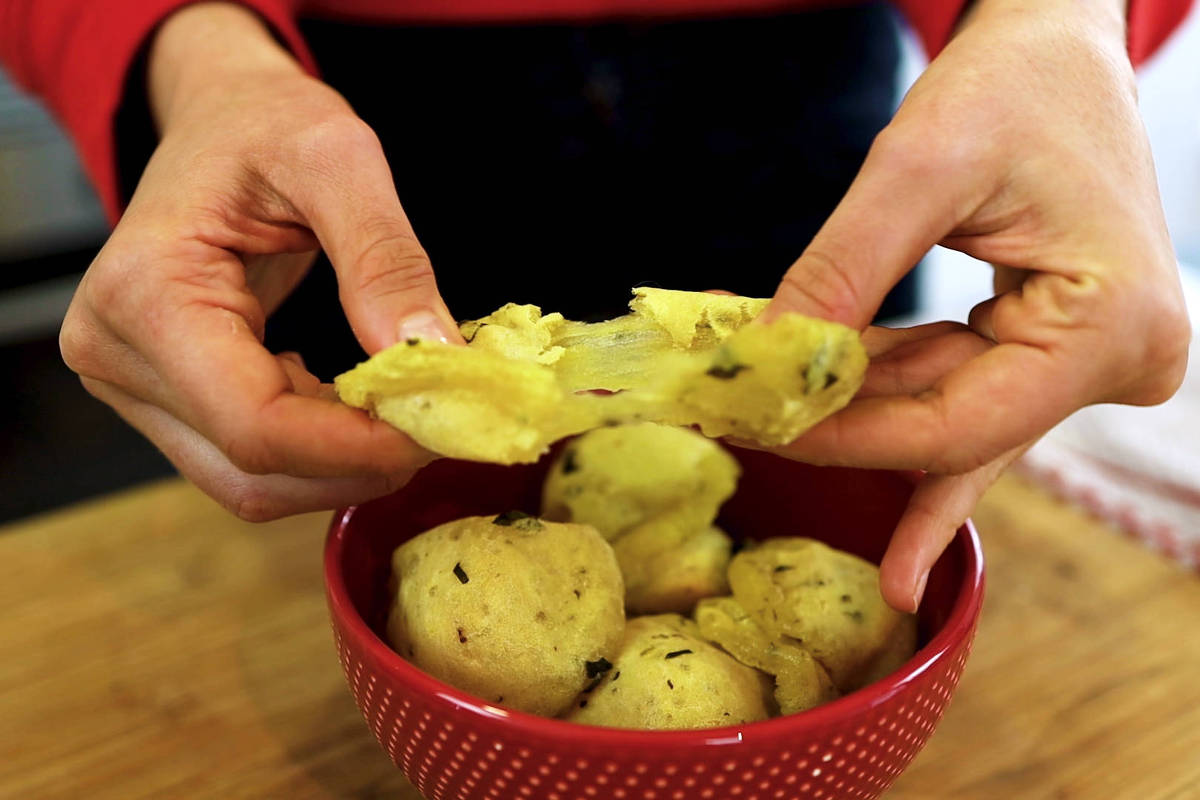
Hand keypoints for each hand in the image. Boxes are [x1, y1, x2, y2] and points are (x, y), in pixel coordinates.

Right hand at [59, 3, 460, 519]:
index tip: (445, 426)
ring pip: (253, 483)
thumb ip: (386, 260)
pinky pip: (251, 459)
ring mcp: (133, 385)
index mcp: (144, 293)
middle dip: (360, 463)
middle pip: (253, 472)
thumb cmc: (265, 122)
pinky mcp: (165, 399)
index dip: (358, 445)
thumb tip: (438, 359)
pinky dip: (322, 449)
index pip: (256, 423)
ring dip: (344, 465)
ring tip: (411, 408)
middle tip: (446, 422)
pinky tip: (362, 402)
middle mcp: (117, 354)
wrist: (219, 117)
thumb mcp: (337, 158)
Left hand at [763, 0, 1189, 610]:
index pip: (955, 429)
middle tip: (737, 419)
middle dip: (835, 421)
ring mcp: (1083, 360)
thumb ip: (843, 271)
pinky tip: (807, 383)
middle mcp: (1115, 363)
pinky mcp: (1047, 346)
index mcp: (1110, 329)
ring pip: (936, 409)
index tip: (753, 425)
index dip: (844, 438)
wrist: (1058, 48)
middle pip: (945, 429)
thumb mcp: (920, 167)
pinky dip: (872, 373)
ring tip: (755, 391)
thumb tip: (765, 361)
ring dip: (844, 399)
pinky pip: (946, 379)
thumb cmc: (1014, 82)